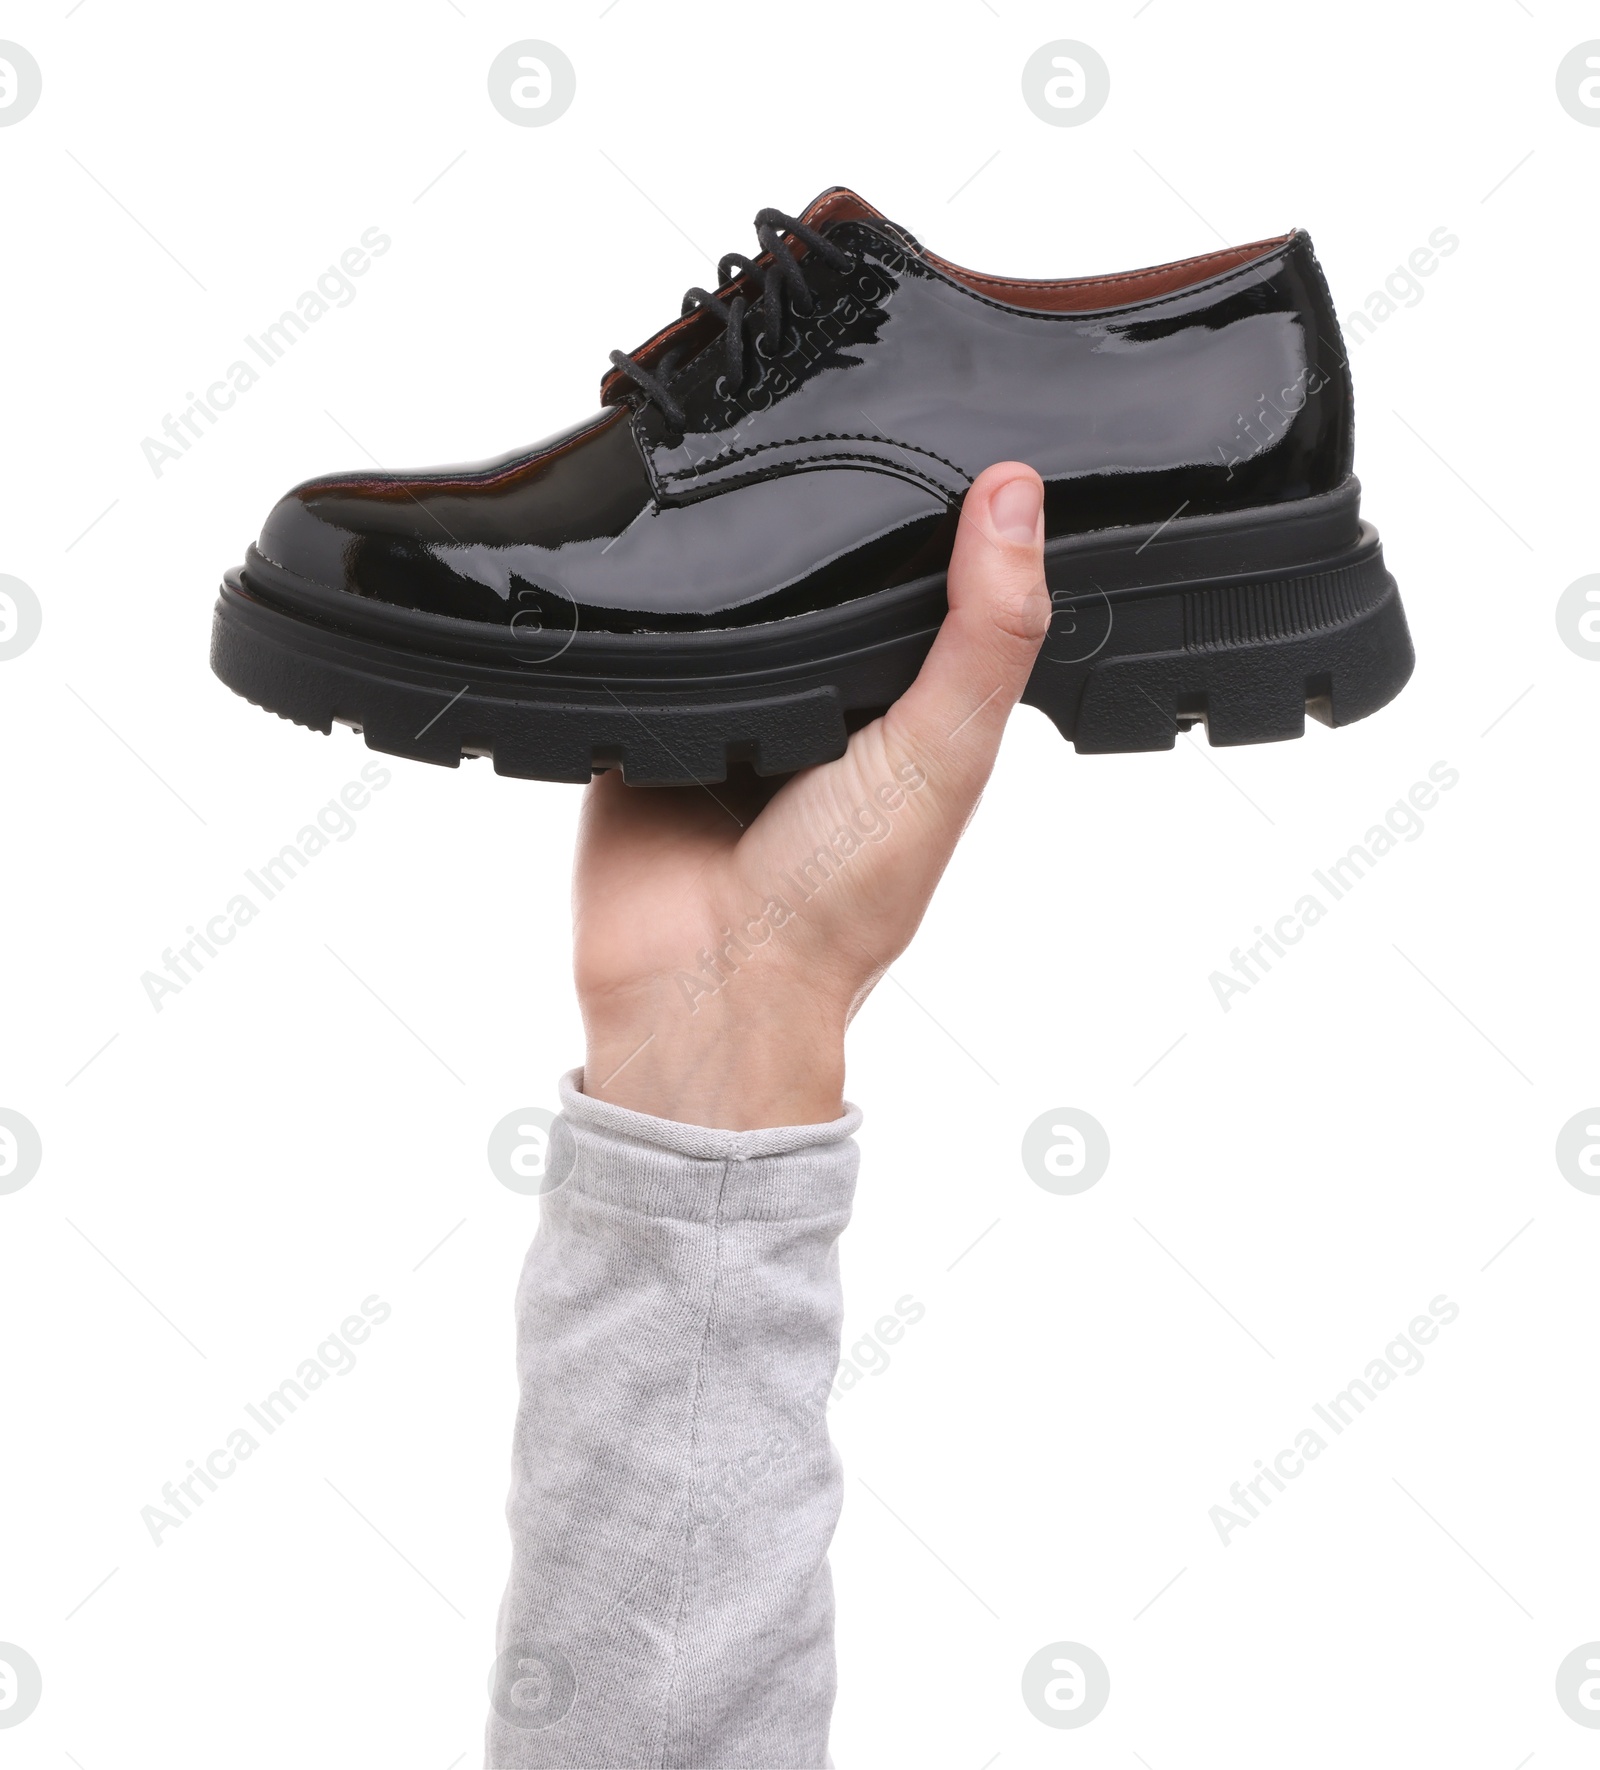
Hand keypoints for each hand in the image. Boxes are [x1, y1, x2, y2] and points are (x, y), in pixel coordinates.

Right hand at [572, 463, 1049, 1128]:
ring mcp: (733, 698)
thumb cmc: (840, 898)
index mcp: (907, 705)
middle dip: (824, 512)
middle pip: (827, 573)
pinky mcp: (650, 706)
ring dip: (728, 549)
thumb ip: (985, 633)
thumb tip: (1018, 498)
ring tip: (733, 468)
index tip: (957, 415)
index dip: (949, 508)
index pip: (936, 581)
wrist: (703, 979)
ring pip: (733, 587)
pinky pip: (646, 629)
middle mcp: (824, 697)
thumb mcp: (944, 753)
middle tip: (824, 414)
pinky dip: (649, 596)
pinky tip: (658, 550)